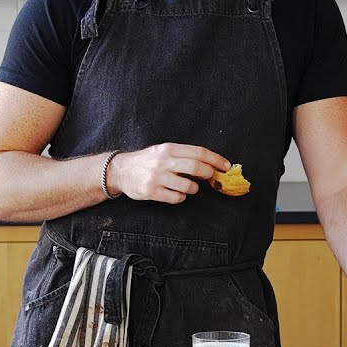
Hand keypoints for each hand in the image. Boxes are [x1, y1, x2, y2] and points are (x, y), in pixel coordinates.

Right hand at [107, 143, 230, 203]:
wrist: (120, 171)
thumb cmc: (147, 161)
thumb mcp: (163, 151)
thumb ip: (184, 156)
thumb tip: (210, 166)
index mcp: (168, 148)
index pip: (198, 152)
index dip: (216, 159)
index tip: (226, 166)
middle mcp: (162, 161)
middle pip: (196, 168)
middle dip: (208, 174)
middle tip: (209, 177)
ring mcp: (156, 177)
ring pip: (188, 186)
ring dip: (193, 189)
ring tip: (187, 186)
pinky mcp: (151, 191)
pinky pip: (176, 198)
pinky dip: (180, 197)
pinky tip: (175, 193)